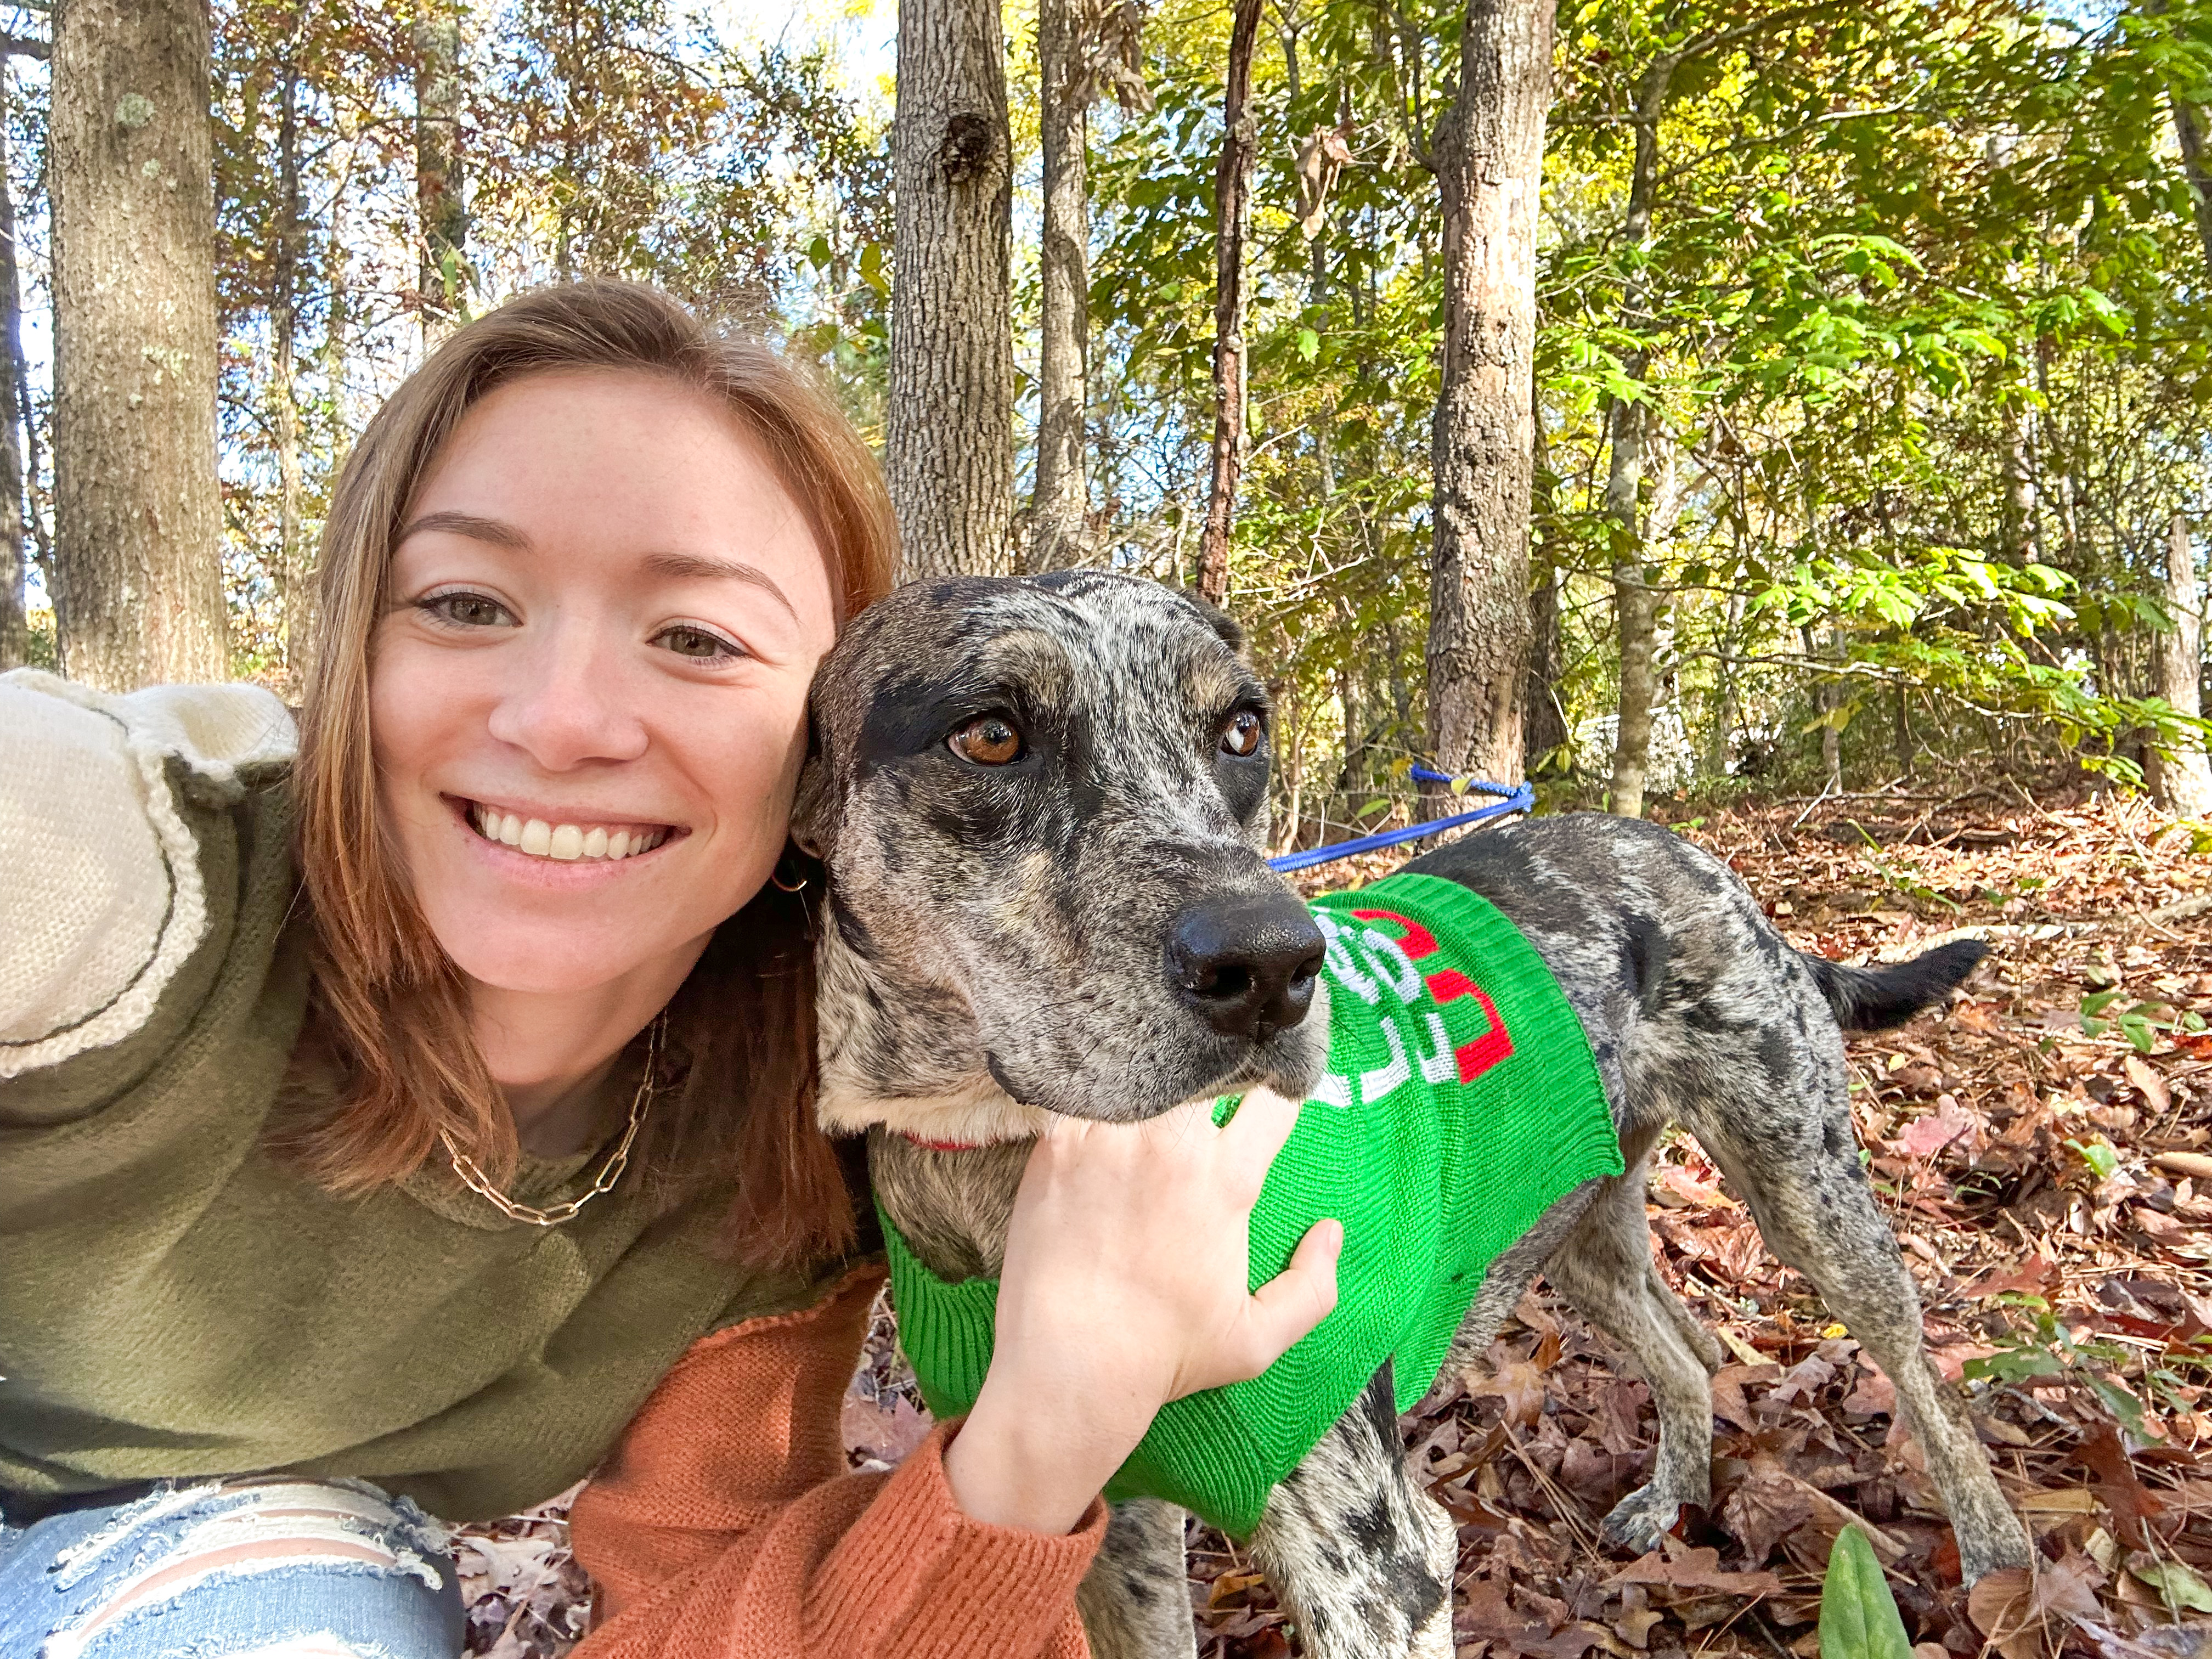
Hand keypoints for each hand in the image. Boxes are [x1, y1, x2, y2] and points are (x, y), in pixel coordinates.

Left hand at [941, 1089, 1341, 1533]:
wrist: (1068, 1364)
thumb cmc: (1163, 1354)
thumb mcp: (1257, 1340)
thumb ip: (1312, 1288)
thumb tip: (1329, 1232)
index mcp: (1227, 1180)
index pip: (1271, 1099)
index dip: (1277, 1087)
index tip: (1267, 1091)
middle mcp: (1170, 1145)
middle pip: (1204, 1071)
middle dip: (1211, 1071)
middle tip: (1204, 1080)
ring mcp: (1108, 1138)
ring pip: (1142, 1074)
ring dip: (1152, 1077)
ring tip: (1151, 1086)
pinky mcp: (1057, 1144)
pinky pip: (1085, 1095)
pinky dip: (1097, 1095)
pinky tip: (1099, 1108)